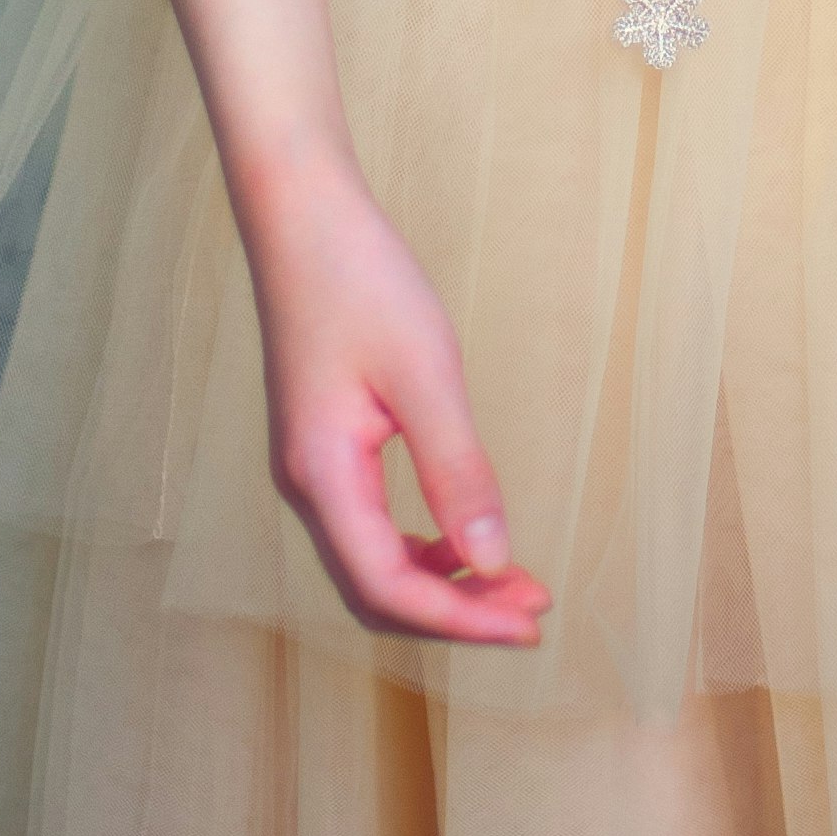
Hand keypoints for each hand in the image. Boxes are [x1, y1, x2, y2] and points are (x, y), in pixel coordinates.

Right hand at [238, 149, 550, 649]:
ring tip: (513, 578)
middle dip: (457, 611)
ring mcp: (310, 467)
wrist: (300, 213)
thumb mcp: (424, 371)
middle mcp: (307, 485)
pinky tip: (463, 534)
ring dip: (443, 581)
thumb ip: (457, 470)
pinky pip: (369, 525)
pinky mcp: (323, 444)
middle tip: (535, 608)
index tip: (532, 623)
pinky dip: (421, 545)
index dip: (463, 619)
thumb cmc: (359, 278)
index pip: (390, 588)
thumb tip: (493, 559)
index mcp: (322, 475)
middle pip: (377, 591)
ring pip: (372, 562)